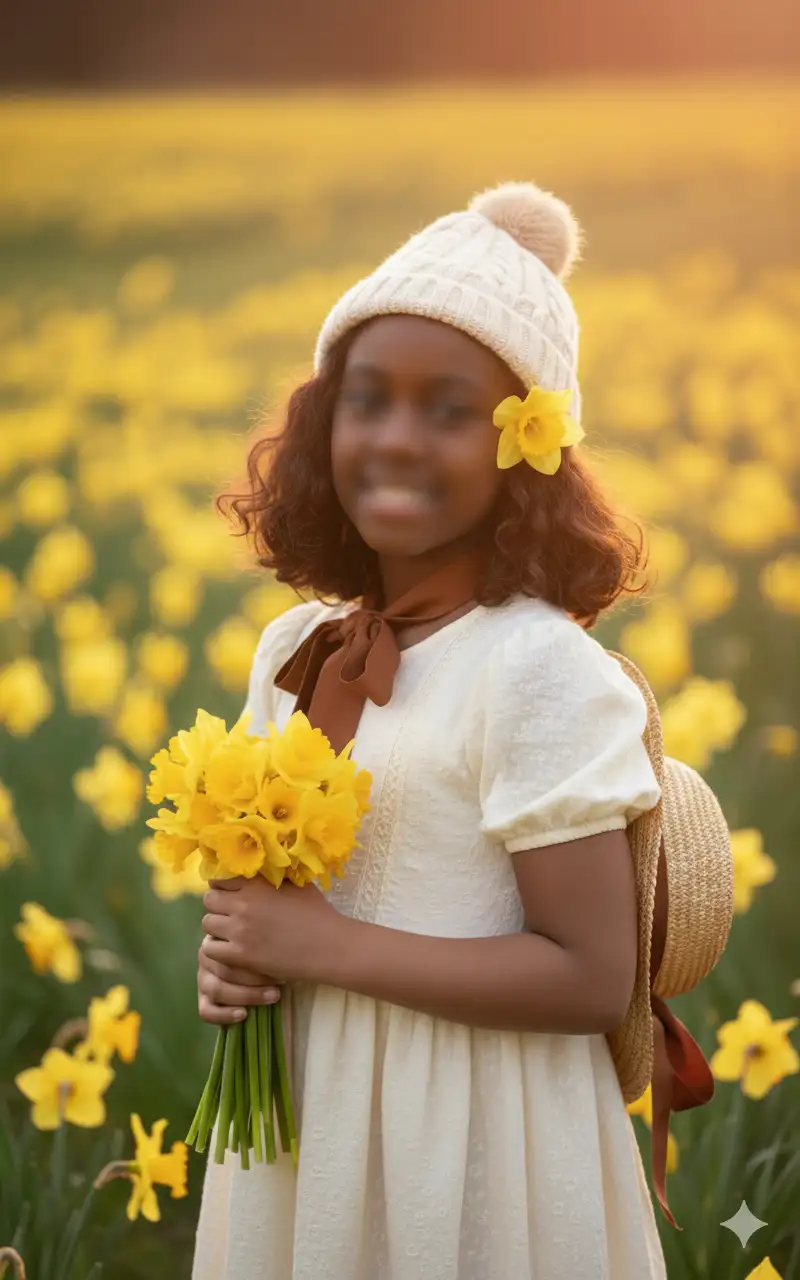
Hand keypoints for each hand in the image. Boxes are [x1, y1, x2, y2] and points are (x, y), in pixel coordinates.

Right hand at [197, 945, 281, 1026]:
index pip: (230, 946)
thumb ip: (263, 943)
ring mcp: (203, 979)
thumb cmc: (262, 951)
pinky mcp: (203, 1000)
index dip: (255, 956)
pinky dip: (224, 1015)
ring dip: (246, 995)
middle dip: (256, 978)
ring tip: (271, 997)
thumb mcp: (261, 942)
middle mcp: (207, 957)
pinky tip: (243, 1014)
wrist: (254, 971)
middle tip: (281, 982)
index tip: (279, 962)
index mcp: (219, 938)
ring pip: (217, 989)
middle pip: (226, 969)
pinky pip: (206, 1011)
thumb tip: (280, 945)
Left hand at [201, 875, 345, 986]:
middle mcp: (243, 904)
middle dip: (218, 905)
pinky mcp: (240, 954)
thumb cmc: (317, 913)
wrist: (329, 946)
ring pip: (207, 923)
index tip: (232, 893)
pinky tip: (231, 950)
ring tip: (231, 932)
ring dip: (217, 927)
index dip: (223, 885)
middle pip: (209, 899)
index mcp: (256, 884)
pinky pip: (210, 948)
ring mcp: (240, 930)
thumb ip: (273, 875)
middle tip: (231, 914)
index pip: (220, 877)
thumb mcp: (297, 884)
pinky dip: (217, 949)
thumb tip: (261, 864)